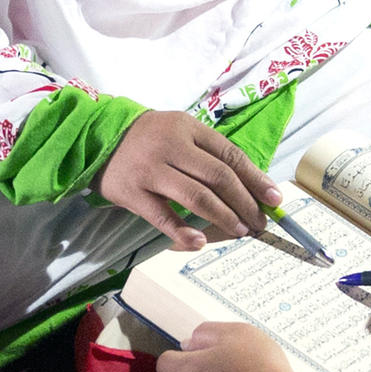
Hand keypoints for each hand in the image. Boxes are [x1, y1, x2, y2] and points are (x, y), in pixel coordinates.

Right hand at [101, 107, 276, 247]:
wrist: (96, 136)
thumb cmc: (148, 138)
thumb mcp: (179, 131)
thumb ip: (207, 152)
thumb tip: (248, 185)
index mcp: (188, 129)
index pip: (229, 155)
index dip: (255, 178)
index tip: (274, 198)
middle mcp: (172, 147)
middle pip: (218, 177)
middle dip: (244, 202)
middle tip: (258, 222)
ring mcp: (151, 170)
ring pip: (196, 196)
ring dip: (223, 217)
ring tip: (239, 231)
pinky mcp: (132, 192)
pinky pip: (162, 216)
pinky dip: (182, 231)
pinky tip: (198, 242)